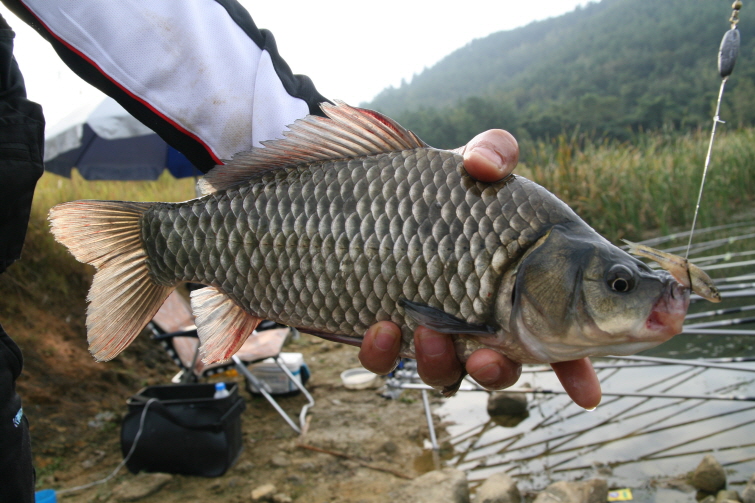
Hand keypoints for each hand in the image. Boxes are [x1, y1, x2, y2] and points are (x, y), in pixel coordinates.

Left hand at [358, 129, 601, 408]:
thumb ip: (494, 151)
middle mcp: (479, 318)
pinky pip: (386, 361)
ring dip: (441, 364)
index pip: (559, 337)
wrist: (364, 196)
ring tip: (428, 333)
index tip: (586, 393)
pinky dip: (384, 354)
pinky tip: (380, 327)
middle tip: (487, 354)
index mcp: (518, 286)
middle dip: (496, 372)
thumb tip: (486, 166)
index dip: (575, 369)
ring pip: (445, 373)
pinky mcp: (384, 333)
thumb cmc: (435, 184)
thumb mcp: (469, 161)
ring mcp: (430, 330)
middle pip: (500, 367)